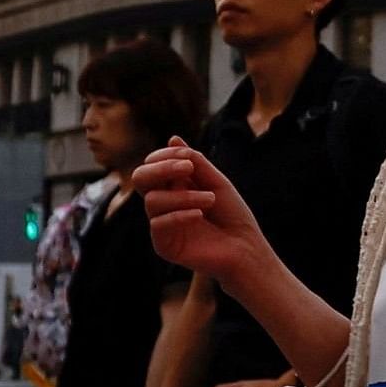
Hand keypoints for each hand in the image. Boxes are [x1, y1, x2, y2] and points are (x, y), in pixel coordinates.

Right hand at [134, 140, 274, 283]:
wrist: (245, 248)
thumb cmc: (232, 214)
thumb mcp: (215, 182)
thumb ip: (195, 162)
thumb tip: (172, 138)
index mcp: (172, 186)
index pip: (152, 164)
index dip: (165, 156)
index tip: (189, 156)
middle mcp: (163, 203)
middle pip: (140, 178)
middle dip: (161, 168)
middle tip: (188, 168)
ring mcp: (161, 224)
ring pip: (152, 200)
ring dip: (183, 195)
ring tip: (210, 200)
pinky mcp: (164, 245)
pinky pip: (159, 224)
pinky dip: (180, 215)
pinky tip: (199, 215)